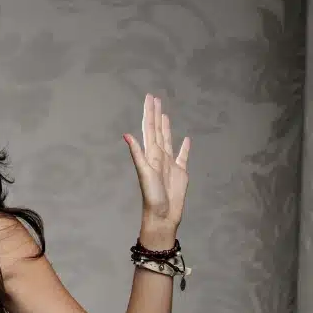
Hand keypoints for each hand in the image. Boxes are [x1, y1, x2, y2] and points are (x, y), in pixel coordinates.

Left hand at [122, 94, 191, 229]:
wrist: (162, 214)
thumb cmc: (151, 196)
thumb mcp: (144, 172)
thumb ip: (137, 153)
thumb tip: (126, 135)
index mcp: (150, 154)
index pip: (149, 128)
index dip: (149, 113)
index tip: (150, 98)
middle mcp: (159, 156)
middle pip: (157, 130)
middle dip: (156, 114)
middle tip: (155, 98)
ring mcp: (170, 164)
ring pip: (168, 140)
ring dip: (166, 127)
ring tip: (165, 114)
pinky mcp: (180, 172)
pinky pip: (183, 156)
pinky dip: (185, 147)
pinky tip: (186, 139)